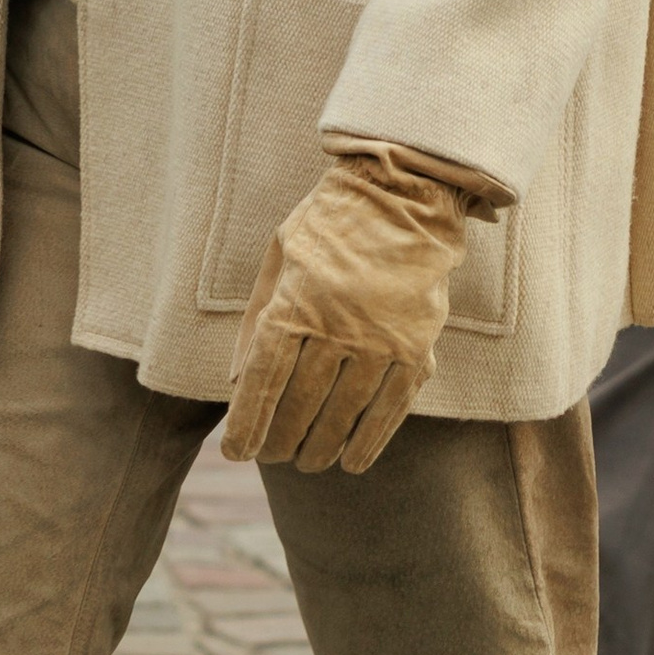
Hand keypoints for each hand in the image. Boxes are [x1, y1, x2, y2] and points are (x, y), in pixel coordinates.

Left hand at [220, 145, 473, 473]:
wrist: (406, 193)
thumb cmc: (332, 221)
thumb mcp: (279, 254)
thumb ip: (255, 317)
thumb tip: (236, 382)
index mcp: (295, 302)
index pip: (262, 382)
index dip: (247, 425)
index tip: (238, 453)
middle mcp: (336, 327)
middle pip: (300, 405)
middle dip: (280, 440)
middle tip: (273, 457)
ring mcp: (380, 341)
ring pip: (343, 414)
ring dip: (321, 447)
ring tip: (308, 461)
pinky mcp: (416, 348)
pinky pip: (390, 410)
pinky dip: (369, 442)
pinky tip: (352, 461)